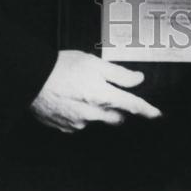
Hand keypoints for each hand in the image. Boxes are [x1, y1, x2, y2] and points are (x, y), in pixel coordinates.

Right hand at [29, 49, 160, 132]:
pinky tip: (71, 98)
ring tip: (82, 90)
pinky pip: (79, 122)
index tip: (157, 114)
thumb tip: (138, 79)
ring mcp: (77, 123)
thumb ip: (119, 73)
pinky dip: (80, 112)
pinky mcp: (64, 127)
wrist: (32, 79)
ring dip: (97, 108)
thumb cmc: (62, 67)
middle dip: (118, 108)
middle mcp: (93, 114)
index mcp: (103, 96)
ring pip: (97, 119)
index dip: (147, 110)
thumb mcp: (95, 62)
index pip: (132, 105)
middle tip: (109, 92)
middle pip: (116, 116)